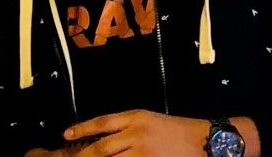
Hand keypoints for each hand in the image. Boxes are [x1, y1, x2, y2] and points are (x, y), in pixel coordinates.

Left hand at [61, 110, 207, 155]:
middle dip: (84, 155)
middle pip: (102, 148)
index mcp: (134, 118)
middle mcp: (137, 134)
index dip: (81, 128)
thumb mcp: (147, 119)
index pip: (101, 122)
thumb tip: (99, 136)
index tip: (66, 134)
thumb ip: (124, 126)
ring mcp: (144, 153)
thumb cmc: (175, 130)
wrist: (205, 141)